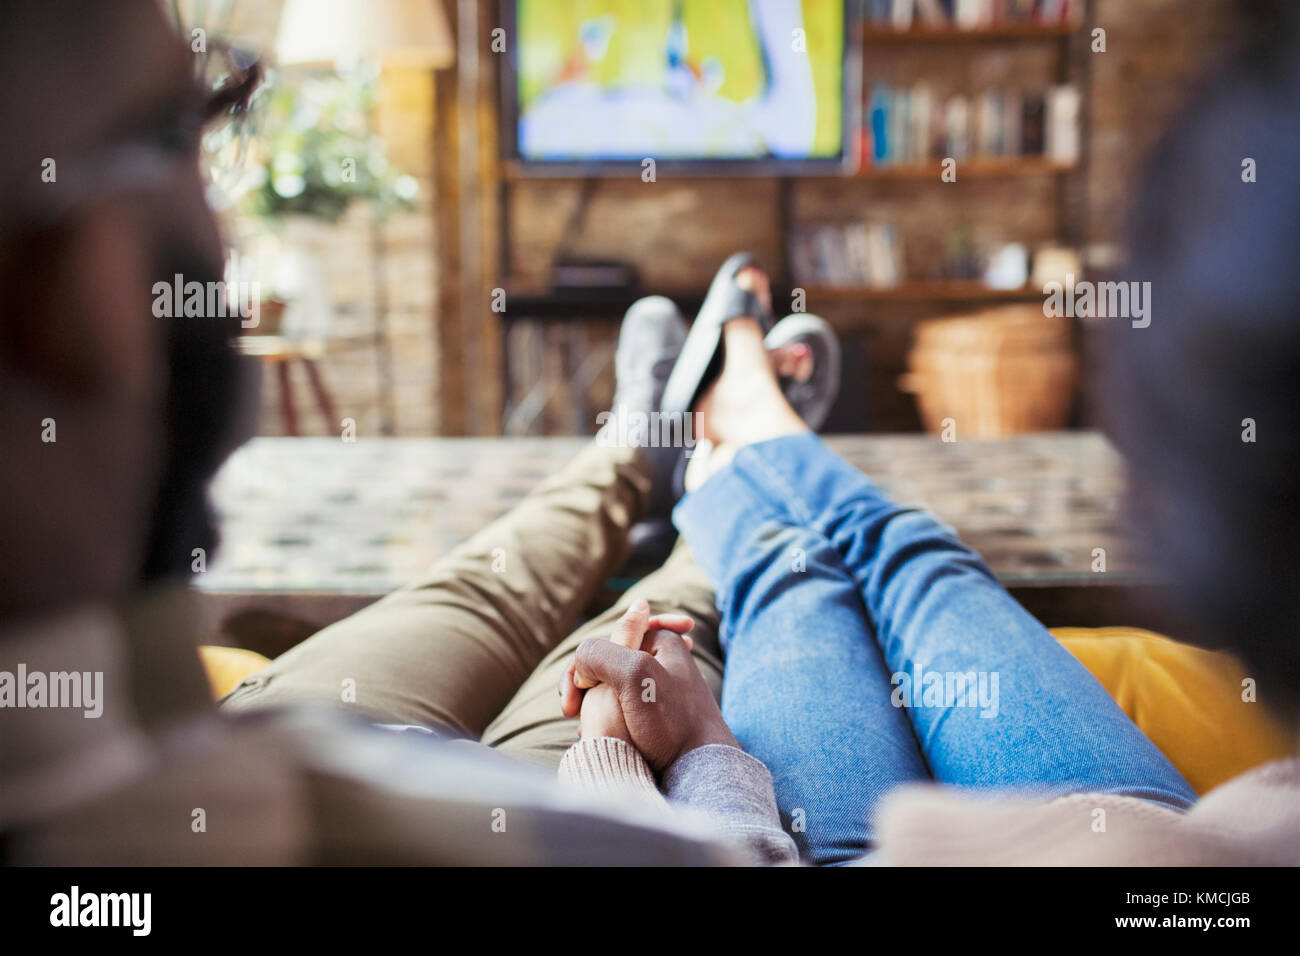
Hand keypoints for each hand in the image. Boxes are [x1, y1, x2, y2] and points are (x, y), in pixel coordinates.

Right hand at [559, 600, 737, 773]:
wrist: (697, 769)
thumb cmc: (671, 722)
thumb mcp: (634, 676)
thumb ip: (600, 654)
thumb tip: (581, 668)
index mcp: (664, 641)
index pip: (613, 632)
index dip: (588, 657)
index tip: (583, 682)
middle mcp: (663, 660)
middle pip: (607, 660)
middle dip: (584, 682)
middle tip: (571, 708)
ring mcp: (657, 688)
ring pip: (609, 685)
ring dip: (591, 703)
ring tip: (584, 728)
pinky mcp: (654, 713)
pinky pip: (619, 705)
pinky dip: (603, 716)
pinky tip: (601, 734)